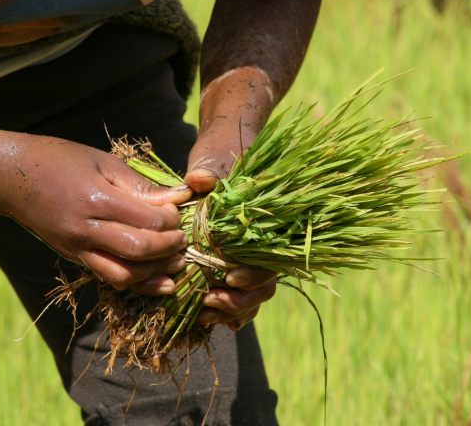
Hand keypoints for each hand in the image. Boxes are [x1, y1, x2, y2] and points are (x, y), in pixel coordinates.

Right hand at [0, 133, 192, 295]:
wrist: (10, 177)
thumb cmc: (59, 160)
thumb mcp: (103, 162)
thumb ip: (140, 185)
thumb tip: (178, 197)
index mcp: (94, 199)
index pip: (146, 220)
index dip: (171, 219)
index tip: (179, 210)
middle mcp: (84, 230)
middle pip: (138, 250)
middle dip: (169, 247)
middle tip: (184, 238)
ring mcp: (77, 248)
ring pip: (125, 275)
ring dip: (157, 271)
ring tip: (177, 260)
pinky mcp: (74, 258)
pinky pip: (110, 278)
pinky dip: (138, 284)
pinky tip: (160, 282)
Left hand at [185, 67, 277, 328]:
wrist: (221, 154)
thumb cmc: (223, 155)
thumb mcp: (218, 158)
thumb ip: (213, 170)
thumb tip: (200, 179)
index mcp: (266, 224)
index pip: (271, 260)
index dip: (254, 276)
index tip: (229, 278)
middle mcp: (263, 243)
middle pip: (264, 286)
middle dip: (241, 301)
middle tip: (212, 303)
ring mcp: (248, 254)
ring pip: (252, 294)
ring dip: (232, 309)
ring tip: (206, 313)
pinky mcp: (230, 260)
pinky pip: (236, 292)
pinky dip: (226, 307)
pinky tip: (208, 315)